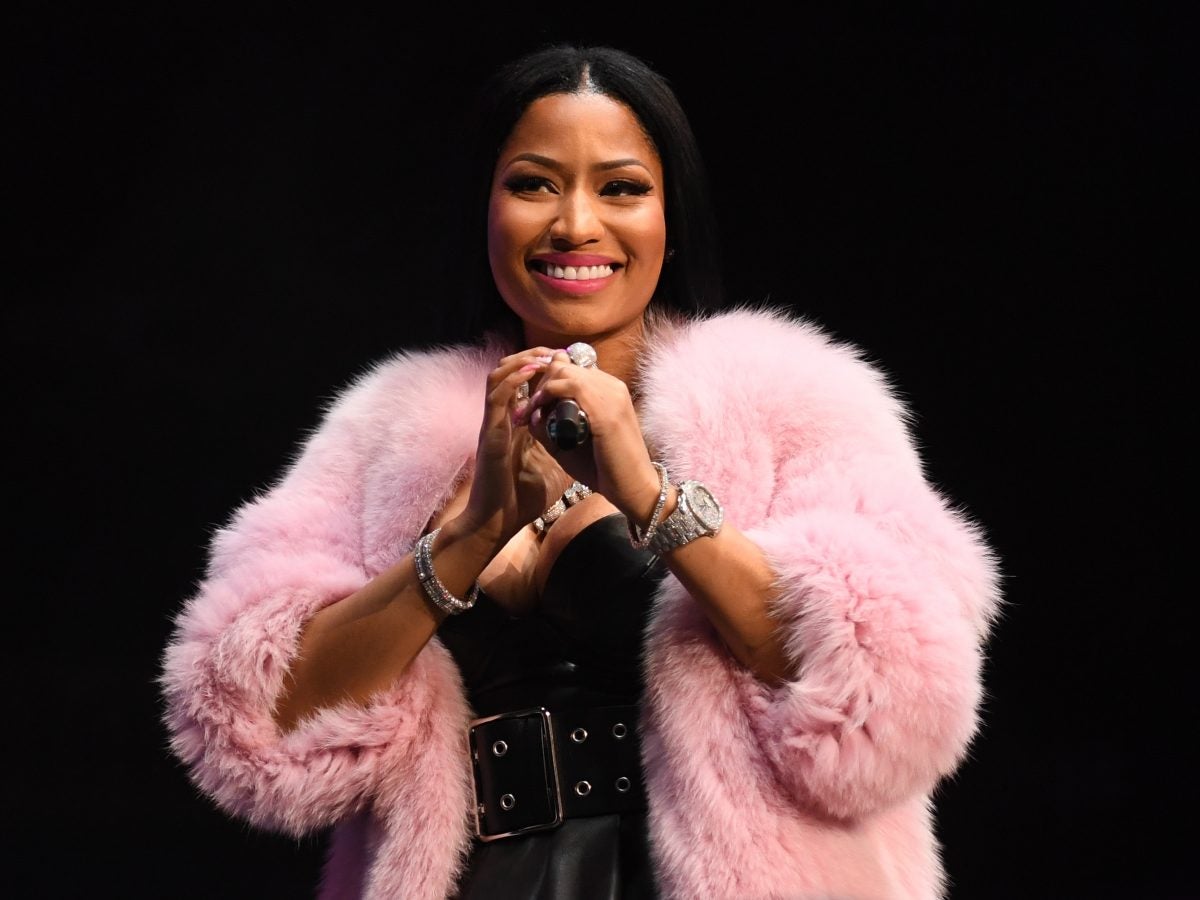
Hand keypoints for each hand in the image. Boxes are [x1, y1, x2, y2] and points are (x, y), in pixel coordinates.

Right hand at [456, 349, 574, 546]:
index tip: (566, 359)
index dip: (541, 366)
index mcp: (516, 424)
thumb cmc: (521, 499)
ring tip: (544, 357)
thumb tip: (590, 445)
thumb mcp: (554, 470)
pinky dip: (513, 380)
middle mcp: (502, 419)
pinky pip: (496, 397)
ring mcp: (494, 424)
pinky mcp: (490, 434)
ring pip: (498, 376)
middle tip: (556, 352)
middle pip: (509, 371)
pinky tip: (531, 373)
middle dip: (532, 356)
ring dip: (521, 361)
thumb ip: (566, 452)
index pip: (524, 383)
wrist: (499, 523)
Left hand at [518, 349, 663, 526]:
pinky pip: (568, 386)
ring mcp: (611, 394)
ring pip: (564, 371)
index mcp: (609, 390)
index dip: (548, 380)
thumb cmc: (605, 469)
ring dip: (541, 389)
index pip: (572, 368)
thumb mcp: (573, 442)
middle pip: (565, 365)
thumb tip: (530, 413)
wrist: (632, 488)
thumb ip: (552, 425)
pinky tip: (537, 411)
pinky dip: (547, 395)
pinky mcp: (605, 409)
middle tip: (526, 407)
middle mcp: (612, 385)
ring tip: (530, 411)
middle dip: (540, 382)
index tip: (533, 402)